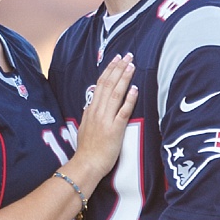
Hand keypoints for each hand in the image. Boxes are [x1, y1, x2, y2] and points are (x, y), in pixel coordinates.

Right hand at [70, 53, 135, 188]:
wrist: (87, 164)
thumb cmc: (87, 149)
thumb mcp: (84, 126)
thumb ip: (90, 113)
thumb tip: (92, 102)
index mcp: (91, 109)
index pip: (101, 83)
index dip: (110, 70)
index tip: (117, 59)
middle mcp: (98, 111)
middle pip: (109, 84)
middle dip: (119, 68)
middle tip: (128, 55)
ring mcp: (106, 119)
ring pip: (116, 94)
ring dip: (124, 78)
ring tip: (132, 66)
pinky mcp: (115, 130)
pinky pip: (123, 111)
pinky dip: (129, 99)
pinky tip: (135, 89)